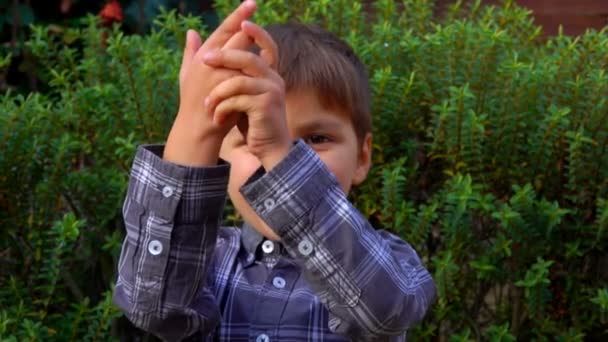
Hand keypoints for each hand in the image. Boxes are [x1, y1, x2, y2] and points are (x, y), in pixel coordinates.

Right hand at [164, 0, 256, 165]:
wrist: (197, 129)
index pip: (224, 30)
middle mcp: (211, 61)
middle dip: (249, 28)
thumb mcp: (186, 75)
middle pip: (237, 37)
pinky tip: (265, 65)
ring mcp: (221, 73)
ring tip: (263, 47)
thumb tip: (191, 32)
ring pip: (246, 54)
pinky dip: (257, 69)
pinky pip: (249, 73)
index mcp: (203, 55)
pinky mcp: (230, 86)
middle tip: (259, 11)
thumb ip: (190, 52)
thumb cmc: (193, 102)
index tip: (252, 2)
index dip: (238, 15)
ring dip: (255, 50)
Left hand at [202, 21, 290, 170]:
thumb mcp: (238, 96)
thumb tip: (202, 45)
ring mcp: (272, 92)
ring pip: (238, 81)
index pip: (268, 46)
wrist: (266, 148)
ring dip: (218, 94)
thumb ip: (226, 73)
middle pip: (248, 59)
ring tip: (208, 106)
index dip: (258, 33)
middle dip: (224, 57)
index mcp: (268, 74)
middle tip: (204, 60)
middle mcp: (274, 79)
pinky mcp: (266, 106)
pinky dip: (223, 108)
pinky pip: (238, 99)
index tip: (243, 22)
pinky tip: (218, 119)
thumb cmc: (251, 122)